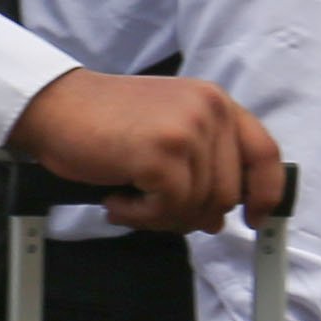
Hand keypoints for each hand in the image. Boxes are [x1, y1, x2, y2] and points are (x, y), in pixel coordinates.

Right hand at [3, 68, 278, 236]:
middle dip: (192, 213)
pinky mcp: (162, 154)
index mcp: (215, 102)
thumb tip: (219, 218)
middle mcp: (209, 110)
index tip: (256, 217)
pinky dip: (141, 216)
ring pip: (200, 206)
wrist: (54, 106)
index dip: (266, 191)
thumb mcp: (168, 128)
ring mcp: (187, 131)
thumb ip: (201, 163)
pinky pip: (170, 209)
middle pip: (229, 192)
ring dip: (161, 216)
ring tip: (128, 199)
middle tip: (154, 208)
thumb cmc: (102, 121)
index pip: (265, 152)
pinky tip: (116, 199)